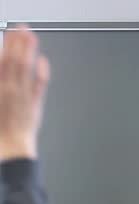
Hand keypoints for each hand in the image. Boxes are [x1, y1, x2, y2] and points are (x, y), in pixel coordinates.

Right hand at [0, 24, 49, 159]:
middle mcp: (9, 89)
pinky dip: (41, 72)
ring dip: (29, 51)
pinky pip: (39, 86)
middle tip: (22, 28)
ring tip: (32, 36)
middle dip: (18, 43)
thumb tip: (2, 64)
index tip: (9, 32)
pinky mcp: (35, 105)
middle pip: (14, 60)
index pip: (1, 61)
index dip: (6, 45)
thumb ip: (0, 79)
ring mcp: (23, 96)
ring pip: (26, 69)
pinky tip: (43, 61)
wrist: (8, 148)